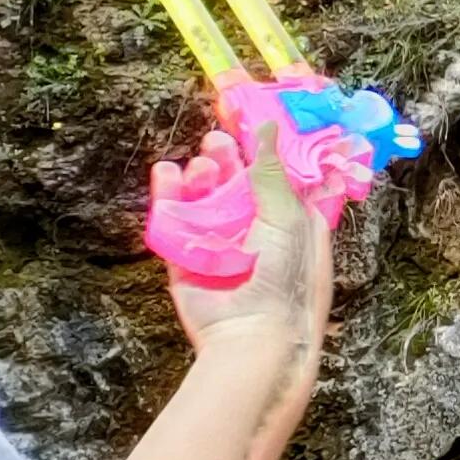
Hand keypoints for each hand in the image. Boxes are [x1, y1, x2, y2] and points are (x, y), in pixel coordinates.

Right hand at [167, 99, 327, 368]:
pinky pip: (174, 227)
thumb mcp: (288, 216)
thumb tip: (267, 128)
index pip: (274, 178)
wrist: (255, 336)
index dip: (259, 153)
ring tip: (199, 166)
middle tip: (217, 140)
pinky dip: (169, 200)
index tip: (244, 122)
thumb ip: (272, 173)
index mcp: (292, 222)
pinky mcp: (187, 264)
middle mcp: (256, 234)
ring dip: (200, 179)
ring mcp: (220, 249)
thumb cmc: (287, 276)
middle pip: (234, 187)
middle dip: (225, 162)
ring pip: (203, 203)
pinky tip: (167, 175)